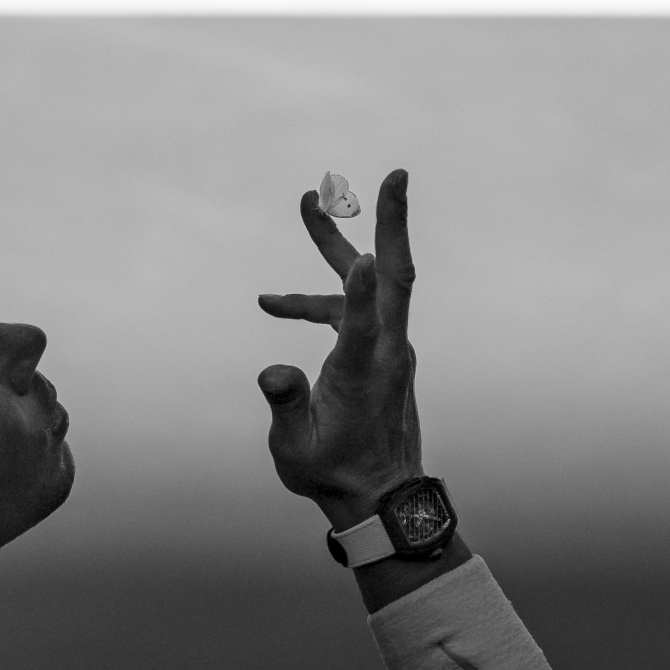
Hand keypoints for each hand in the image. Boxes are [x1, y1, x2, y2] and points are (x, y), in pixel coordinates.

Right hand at [257, 169, 422, 529]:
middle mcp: (385, 352)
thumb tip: (272, 372)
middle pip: (393, 277)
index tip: (363, 255)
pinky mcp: (380, 351)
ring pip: (374, 282)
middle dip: (391, 224)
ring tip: (308, 206)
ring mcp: (388, 348)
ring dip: (339, 243)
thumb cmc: (332, 473)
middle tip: (398, 175)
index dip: (361, 292)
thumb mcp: (296, 450)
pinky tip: (275, 305)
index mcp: (363, 374)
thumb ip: (285, 407)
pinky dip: (318, 298)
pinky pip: (353, 309)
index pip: (367, 325)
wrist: (378, 494)